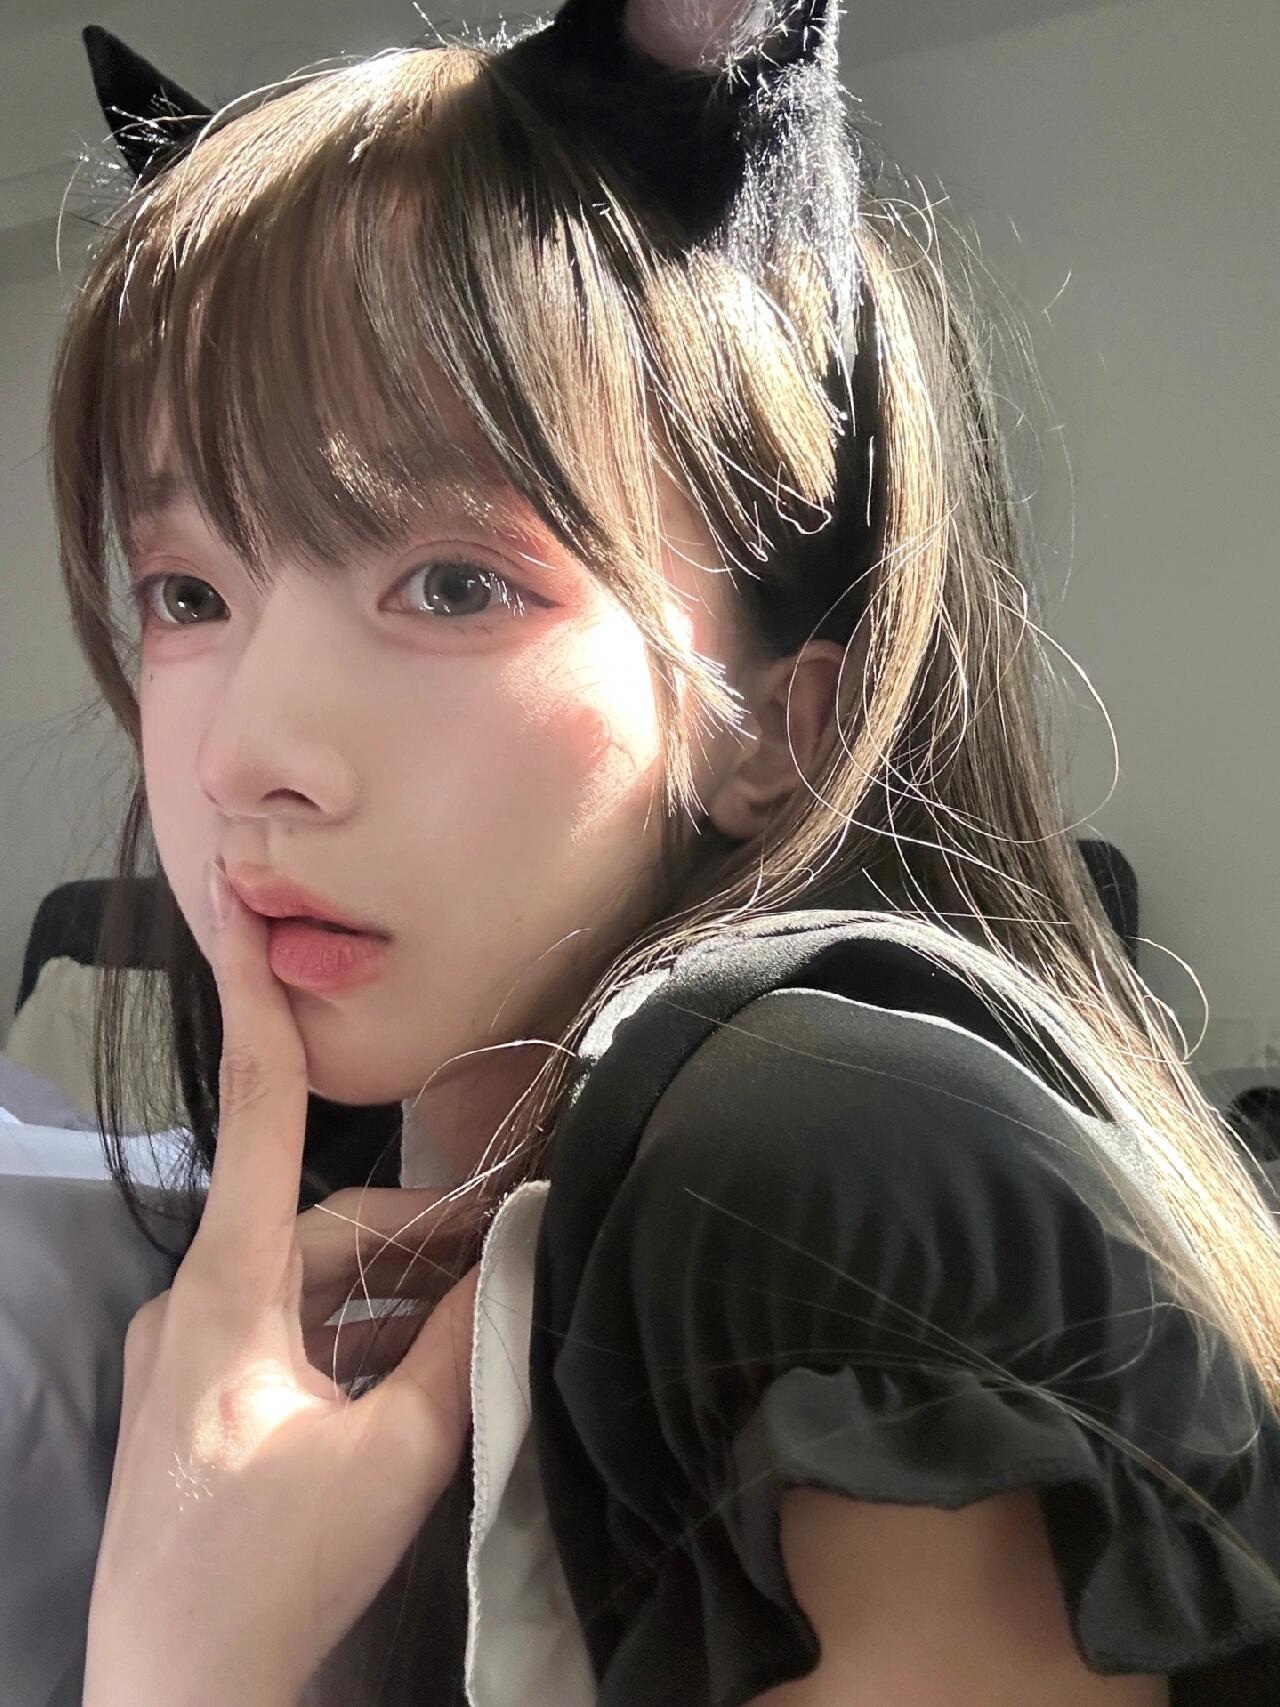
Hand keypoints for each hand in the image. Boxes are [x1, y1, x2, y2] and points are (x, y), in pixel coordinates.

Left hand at [82, 860, 477, 1706]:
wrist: (174, 1702)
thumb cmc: (265, 1580)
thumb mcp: (392, 1462)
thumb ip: (458, 1348)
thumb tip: (513, 1255)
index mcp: (227, 1293)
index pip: (254, 1116)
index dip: (256, 1005)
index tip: (242, 914)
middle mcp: (198, 1305)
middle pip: (326, 1227)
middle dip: (421, 1234)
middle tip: (516, 1247)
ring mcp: (194, 1357)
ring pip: (317, 1286)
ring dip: (397, 1296)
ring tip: (483, 1318)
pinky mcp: (204, 1403)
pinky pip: (296, 1337)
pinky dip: (362, 1339)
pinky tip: (425, 1370)